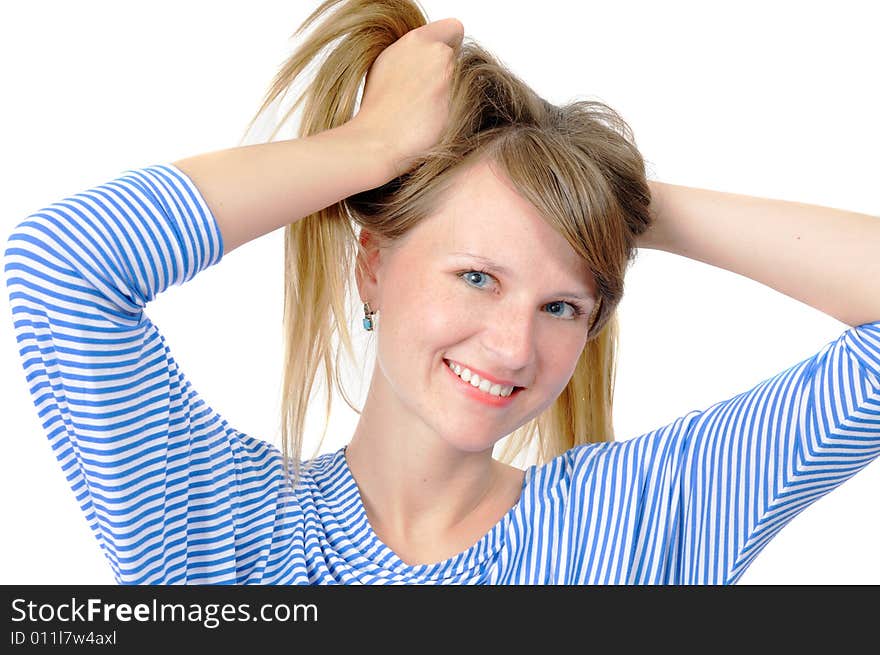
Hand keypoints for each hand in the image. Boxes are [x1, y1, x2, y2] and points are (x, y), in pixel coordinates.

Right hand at [348, 17, 463, 177]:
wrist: (378, 140)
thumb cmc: (377, 109)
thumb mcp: (386, 64)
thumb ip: (412, 54)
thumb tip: (426, 54)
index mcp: (417, 40)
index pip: (453, 29)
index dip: (449, 45)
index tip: (442, 59)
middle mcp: (437, 54)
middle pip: (457, 60)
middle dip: (446, 73)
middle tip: (425, 94)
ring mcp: (449, 80)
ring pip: (462, 83)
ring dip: (449, 94)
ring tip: (424, 111)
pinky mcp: (459, 104)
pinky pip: (465, 105)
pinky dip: (454, 113)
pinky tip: (432, 122)